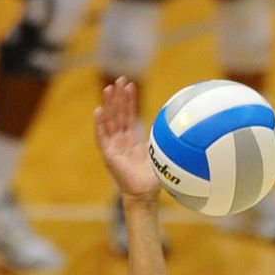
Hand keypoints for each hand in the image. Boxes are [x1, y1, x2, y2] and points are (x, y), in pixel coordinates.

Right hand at [94, 78, 159, 202]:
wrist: (145, 195)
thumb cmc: (153, 179)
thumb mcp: (159, 154)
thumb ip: (161, 140)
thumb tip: (176, 127)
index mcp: (131, 140)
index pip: (128, 115)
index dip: (129, 100)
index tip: (130, 85)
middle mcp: (120, 141)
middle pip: (117, 114)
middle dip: (118, 97)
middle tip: (119, 80)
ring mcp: (113, 147)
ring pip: (109, 121)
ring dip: (108, 104)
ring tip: (109, 89)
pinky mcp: (108, 154)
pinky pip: (101, 136)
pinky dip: (99, 124)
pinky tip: (98, 111)